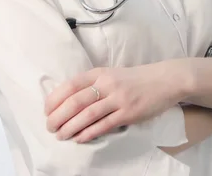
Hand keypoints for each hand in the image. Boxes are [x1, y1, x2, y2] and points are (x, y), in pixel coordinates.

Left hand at [44, 60, 185, 143]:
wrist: (165, 80)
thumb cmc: (136, 79)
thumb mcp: (113, 74)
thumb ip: (94, 83)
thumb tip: (70, 99)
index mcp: (101, 72)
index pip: (72, 84)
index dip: (56, 98)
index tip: (46, 109)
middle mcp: (108, 83)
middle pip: (76, 100)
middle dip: (59, 115)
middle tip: (49, 126)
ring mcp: (118, 98)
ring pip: (88, 114)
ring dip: (70, 127)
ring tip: (60, 135)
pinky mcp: (129, 113)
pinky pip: (104, 125)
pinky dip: (89, 133)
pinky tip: (79, 139)